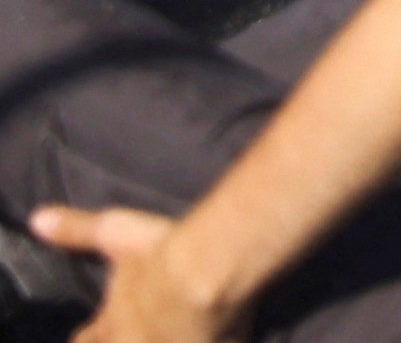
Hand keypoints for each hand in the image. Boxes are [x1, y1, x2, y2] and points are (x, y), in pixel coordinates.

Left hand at [35, 207, 218, 342]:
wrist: (210, 271)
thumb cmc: (158, 254)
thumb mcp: (114, 234)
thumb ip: (78, 230)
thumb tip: (38, 219)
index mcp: (113, 322)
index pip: (87, 339)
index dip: (88, 336)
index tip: (88, 334)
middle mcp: (135, 341)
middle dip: (122, 337)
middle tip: (131, 329)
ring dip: (162, 336)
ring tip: (173, 328)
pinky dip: (205, 336)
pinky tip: (212, 330)